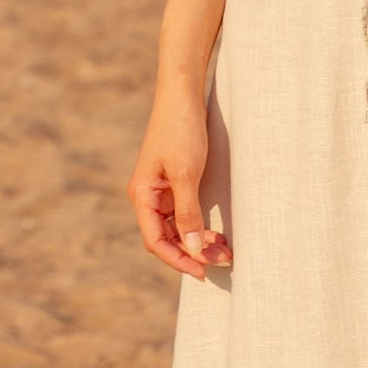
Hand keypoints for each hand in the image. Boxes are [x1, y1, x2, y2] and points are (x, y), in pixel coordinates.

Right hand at [130, 81, 229, 273]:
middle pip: (167, 238)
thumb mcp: (187, 174)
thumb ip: (189, 213)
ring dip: (199, 242)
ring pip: (178, 229)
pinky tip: (217, 233)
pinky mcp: (176, 184)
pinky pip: (186, 215)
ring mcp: (162, 191)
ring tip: (225, 250)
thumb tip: (193, 249)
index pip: (156, 241)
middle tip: (223, 261)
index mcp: (142, 196)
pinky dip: (200, 226)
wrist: (183, 95)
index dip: (178, 260)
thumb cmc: (181, 130)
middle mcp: (148, 197)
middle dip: (193, 253)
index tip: (203, 272)